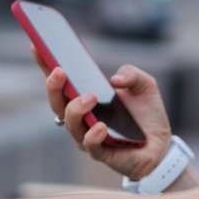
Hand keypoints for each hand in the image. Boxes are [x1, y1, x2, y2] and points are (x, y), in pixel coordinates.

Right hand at [32, 46, 171, 179]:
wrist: (161, 144)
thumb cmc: (146, 113)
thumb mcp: (144, 85)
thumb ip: (132, 74)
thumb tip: (114, 79)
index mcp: (84, 97)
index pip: (59, 81)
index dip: (45, 64)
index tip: (37, 46)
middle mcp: (80, 116)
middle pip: (56, 102)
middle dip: (53, 86)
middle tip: (60, 71)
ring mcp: (87, 136)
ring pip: (70, 124)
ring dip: (76, 109)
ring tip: (90, 97)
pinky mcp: (102, 153)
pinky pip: (90, 145)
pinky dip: (93, 135)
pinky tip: (101, 126)